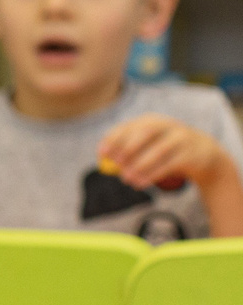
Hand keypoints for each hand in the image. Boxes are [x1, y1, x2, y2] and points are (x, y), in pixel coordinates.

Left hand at [97, 114, 232, 191]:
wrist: (203, 154)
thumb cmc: (164, 151)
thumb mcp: (146, 147)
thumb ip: (126, 153)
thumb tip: (104, 163)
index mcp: (150, 121)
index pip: (129, 126)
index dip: (113, 139)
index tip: (102, 154)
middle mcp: (167, 125)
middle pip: (145, 133)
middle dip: (128, 148)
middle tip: (115, 165)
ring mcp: (181, 138)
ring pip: (158, 150)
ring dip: (139, 166)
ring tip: (126, 180)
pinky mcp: (190, 153)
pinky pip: (169, 164)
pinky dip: (152, 175)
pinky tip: (139, 184)